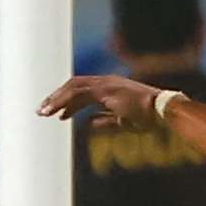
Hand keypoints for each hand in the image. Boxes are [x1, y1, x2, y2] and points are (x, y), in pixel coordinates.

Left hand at [41, 73, 169, 128]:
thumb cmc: (148, 117)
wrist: (162, 112)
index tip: (58, 113)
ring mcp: (106, 84)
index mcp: (111, 87)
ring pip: (73, 88)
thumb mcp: (123, 121)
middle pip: (74, 85)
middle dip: (57, 98)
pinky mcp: (105, 90)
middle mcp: (106, 82)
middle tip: (43, 111)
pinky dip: (66, 102)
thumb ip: (106, 121)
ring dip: (57, 100)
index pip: (83, 89)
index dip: (69, 101)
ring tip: (44, 112)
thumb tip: (90, 123)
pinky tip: (58, 113)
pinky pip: (79, 94)